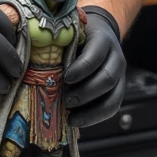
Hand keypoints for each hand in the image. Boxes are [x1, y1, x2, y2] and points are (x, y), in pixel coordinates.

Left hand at [63, 6, 125, 128]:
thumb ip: (62, 48)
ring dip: (92, 111)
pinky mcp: (119, 90)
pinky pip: (112, 107)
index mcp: (104, 40)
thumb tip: (36, 66)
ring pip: (114, 97)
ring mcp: (120, 76)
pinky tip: (77, 120)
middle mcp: (116, 58)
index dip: (82, 68)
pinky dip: (95, 118)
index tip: (66, 78)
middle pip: (107, 79)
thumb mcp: (71, 36)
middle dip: (86, 92)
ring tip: (71, 117)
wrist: (100, 36)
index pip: (97, 54)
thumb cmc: (78, 37)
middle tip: (66, 100)